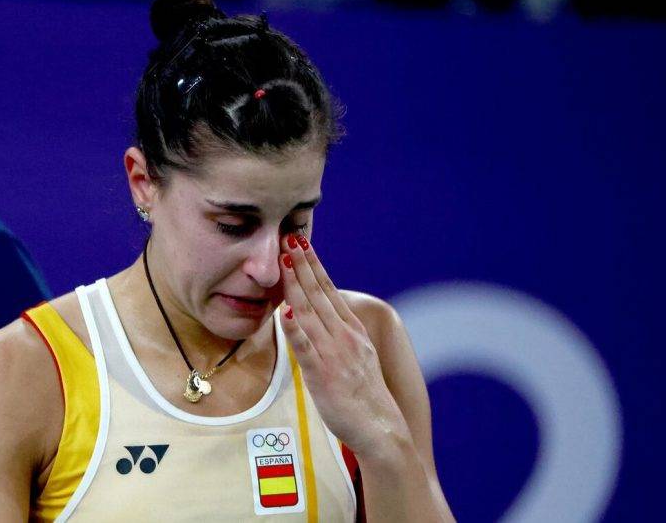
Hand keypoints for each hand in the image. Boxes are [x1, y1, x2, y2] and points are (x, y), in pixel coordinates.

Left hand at [278, 234, 405, 456]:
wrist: (381, 427)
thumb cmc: (364, 395)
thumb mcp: (356, 355)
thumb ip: (338, 334)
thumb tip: (318, 316)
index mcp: (351, 330)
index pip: (329, 290)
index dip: (313, 265)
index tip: (302, 243)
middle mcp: (343, 335)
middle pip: (318, 293)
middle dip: (302, 264)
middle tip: (288, 238)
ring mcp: (333, 353)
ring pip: (310, 312)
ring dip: (296, 285)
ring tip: (285, 261)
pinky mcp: (322, 375)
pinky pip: (306, 349)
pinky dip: (295, 330)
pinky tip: (285, 312)